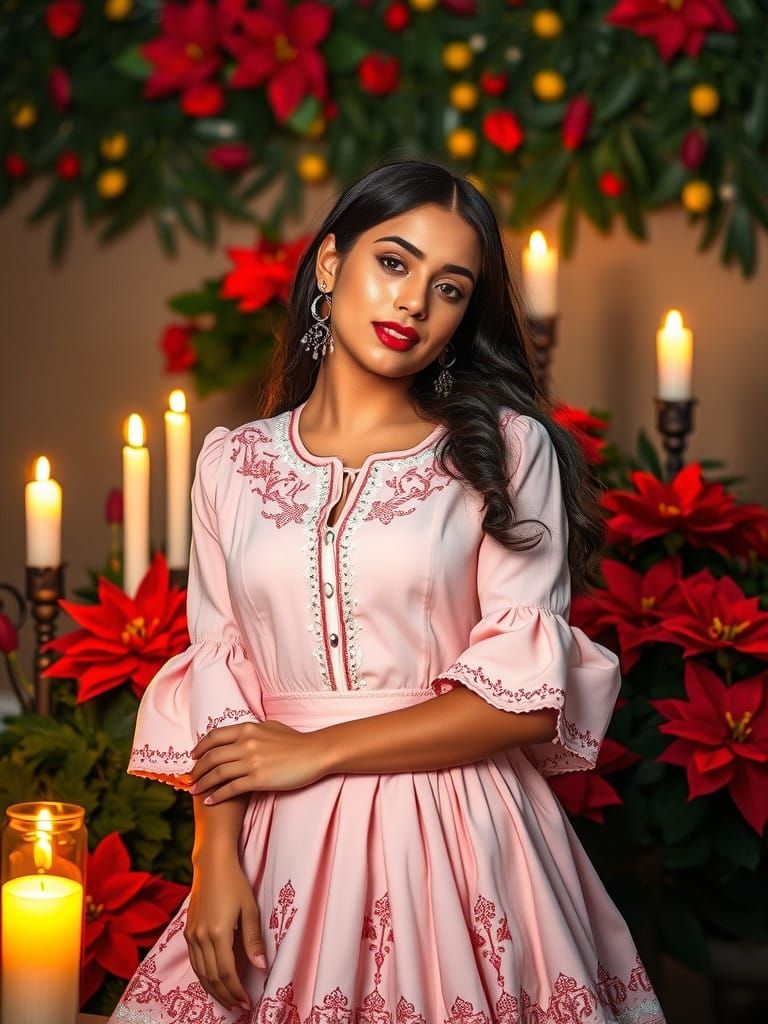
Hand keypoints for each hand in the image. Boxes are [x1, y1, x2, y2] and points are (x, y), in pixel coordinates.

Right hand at [184, 850, 265, 1011]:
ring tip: (227, 1000)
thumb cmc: (234, 883)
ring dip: (213, 990)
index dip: (236, 990)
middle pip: (212, 977)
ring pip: (200, 973)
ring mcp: (191, 935)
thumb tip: (262, 967)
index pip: (226, 972)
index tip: (247, 1002)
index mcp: (217, 933)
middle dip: (226, 995)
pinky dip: (203, 976)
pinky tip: (212, 981)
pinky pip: (194, 962)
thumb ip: (253, 940)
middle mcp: (200, 937)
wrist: (211, 864)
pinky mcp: (188, 931)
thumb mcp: (249, 909)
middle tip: (239, 1007)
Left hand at [188, 721, 328, 802]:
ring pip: (218, 774)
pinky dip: (217, 795)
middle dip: (197, 769)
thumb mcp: (271, 727)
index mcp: (248, 729)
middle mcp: (246, 743)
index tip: (193, 757)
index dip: (200, 747)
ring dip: (203, 783)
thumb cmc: (296, 741)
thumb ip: (253, 730)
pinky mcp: (258, 779)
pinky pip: (231, 788)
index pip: (214, 737)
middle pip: (212, 757)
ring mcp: (252, 761)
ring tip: (194, 791)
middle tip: (189, 778)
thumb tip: (241, 733)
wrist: (315, 753)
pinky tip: (210, 800)